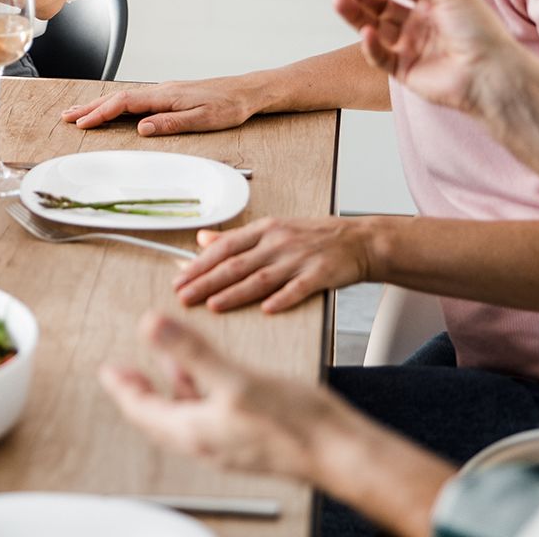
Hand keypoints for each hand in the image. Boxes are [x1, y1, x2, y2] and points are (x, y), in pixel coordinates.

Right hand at [63, 74, 264, 134]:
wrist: (248, 91)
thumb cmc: (230, 106)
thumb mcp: (204, 119)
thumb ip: (171, 123)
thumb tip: (141, 128)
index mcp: (165, 95)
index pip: (124, 104)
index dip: (100, 114)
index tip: (82, 124)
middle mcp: (161, 90)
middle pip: (117, 98)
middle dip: (91, 108)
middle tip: (67, 117)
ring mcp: (164, 91)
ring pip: (124, 98)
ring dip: (100, 105)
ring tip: (80, 113)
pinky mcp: (169, 95)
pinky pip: (134, 100)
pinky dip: (116, 105)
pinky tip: (112, 110)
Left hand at [100, 310, 339, 478]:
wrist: (338, 452)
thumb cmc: (293, 424)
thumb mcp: (234, 378)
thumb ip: (190, 351)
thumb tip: (150, 325)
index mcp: (194, 429)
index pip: (142, 410)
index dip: (122, 388)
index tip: (107, 372)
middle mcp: (206, 440)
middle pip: (158, 415)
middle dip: (139, 390)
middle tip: (124, 372)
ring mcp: (227, 442)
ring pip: (185, 414)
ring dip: (170, 388)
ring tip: (162, 365)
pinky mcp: (247, 438)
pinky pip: (209, 414)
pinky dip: (199, 392)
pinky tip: (211, 376)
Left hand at [174, 217, 373, 312]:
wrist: (359, 240)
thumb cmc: (313, 237)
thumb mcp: (273, 229)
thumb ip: (237, 237)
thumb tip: (201, 239)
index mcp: (264, 229)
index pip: (225, 247)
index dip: (200, 264)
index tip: (179, 279)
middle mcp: (278, 241)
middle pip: (236, 263)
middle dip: (206, 281)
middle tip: (184, 296)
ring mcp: (300, 257)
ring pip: (261, 277)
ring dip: (234, 292)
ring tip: (212, 305)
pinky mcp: (321, 273)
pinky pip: (299, 287)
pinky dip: (283, 298)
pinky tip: (267, 309)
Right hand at [332, 0, 523, 116]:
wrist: (491, 72)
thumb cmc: (478, 29)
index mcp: (431, 4)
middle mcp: (418, 25)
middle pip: (378, 6)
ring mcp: (409, 48)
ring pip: (373, 28)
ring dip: (354, 14)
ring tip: (337, 0)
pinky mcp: (404, 70)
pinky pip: (380, 55)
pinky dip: (370, 44)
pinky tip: (365, 31)